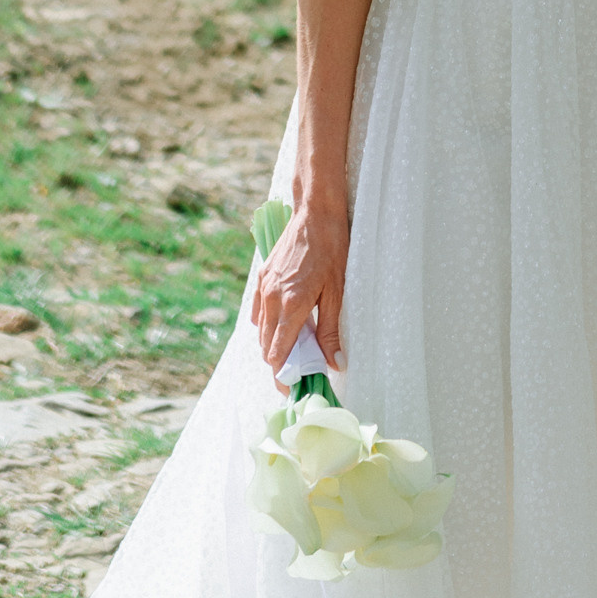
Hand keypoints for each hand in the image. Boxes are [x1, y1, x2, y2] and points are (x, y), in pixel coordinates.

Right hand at [251, 197, 349, 375]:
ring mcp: (264, 287)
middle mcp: (272, 299)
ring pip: (261, 331)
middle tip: (300, 372)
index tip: (296, 386)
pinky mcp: (262, 277)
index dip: (285, 376)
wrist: (316, 211)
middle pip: (266, 347)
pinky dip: (268, 325)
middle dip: (280, 364)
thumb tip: (334, 363)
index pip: (278, 355)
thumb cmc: (332, 248)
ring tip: (296, 349)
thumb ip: (331, 330)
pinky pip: (258, 312)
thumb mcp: (337, 291)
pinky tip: (284, 324)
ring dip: (274, 344)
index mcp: (291, 305)